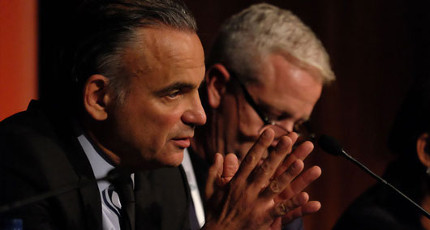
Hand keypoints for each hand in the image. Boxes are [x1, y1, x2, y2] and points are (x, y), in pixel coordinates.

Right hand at [203, 129, 320, 229]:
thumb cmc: (214, 213)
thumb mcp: (210, 190)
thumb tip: (219, 155)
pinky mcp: (263, 219)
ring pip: (276, 187)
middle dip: (278, 153)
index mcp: (236, 182)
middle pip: (265, 169)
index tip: (269, 131)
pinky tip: (306, 197)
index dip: (260, 145)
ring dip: (289, 175)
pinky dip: (293, 204)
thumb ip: (215, 171)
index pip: (250, 159)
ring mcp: (256, 204)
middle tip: (289, 139)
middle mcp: (247, 190)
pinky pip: (282, 210)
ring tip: (302, 162)